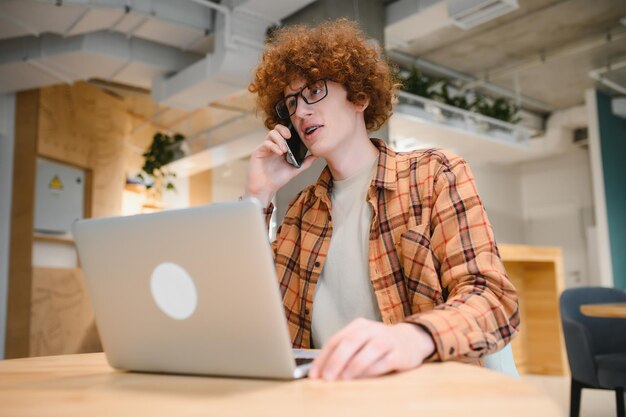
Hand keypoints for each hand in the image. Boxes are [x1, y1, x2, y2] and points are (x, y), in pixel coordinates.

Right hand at [245, 124, 317, 207]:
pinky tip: (279, 153)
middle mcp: (272, 146)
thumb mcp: (294, 170)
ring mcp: (265, 148)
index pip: (284, 133)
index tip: (297, 135)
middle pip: (277, 129)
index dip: (290, 131)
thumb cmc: (277, 180)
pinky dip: (273, 146)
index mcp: (280, 148)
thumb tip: (316, 156)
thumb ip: (305, 162)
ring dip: (279, 140)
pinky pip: (266, 143)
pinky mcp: (258, 151)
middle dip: (284, 130)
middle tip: (289, 136)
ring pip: (271, 134)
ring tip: (284, 150)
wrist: (265, 189)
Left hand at [309, 318, 434, 380]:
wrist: (412, 339)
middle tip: (327, 378)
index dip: (323, 358)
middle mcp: (372, 330)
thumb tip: (322, 372)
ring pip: (369, 350)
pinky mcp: (400, 354)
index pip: (336, 340)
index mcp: (358, 326)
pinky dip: (373, 371)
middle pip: (350, 342)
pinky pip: (385, 362)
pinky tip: (364, 380)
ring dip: (354, 366)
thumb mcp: (361, 341)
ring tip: (343, 379)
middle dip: (336, 361)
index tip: (314, 374)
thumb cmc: (379, 343)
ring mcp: (387, 340)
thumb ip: (344, 352)